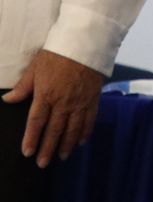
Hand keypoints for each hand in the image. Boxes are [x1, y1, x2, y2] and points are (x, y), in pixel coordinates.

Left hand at [1, 50, 104, 167]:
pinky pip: (90, 118)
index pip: (36, 122)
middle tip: (43, 163)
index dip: (31, 138)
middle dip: (48, 148)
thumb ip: (23, 86)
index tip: (27, 152)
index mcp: (46, 94)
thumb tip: (7, 100)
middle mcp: (64, 101)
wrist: (87, 41)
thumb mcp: (36, 67)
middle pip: (55, 129)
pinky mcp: (93, 97)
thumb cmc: (58, 52)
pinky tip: (81, 141)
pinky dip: (85, 131)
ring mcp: (80, 101)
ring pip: (73, 128)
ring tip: (62, 156)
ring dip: (67, 144)